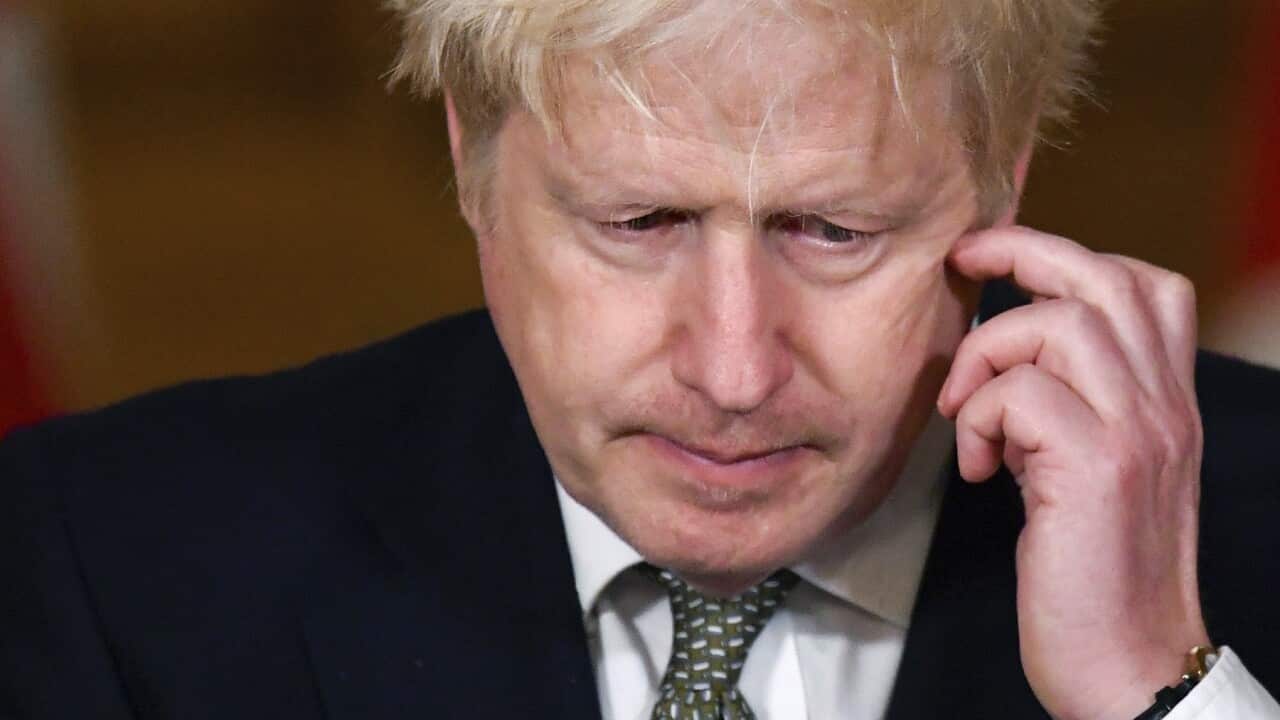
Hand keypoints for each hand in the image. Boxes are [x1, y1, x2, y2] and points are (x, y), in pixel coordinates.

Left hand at [937, 227, 1210, 719]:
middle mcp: (1165, 406)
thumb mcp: (1096, 472)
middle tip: (963, 263)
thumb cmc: (1095, 574)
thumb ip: (1070, 408)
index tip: (998, 261)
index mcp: (1167, 403)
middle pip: (1102, 278)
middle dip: (1020, 252)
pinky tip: (976, 469)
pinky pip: (1018, 395)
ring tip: (966, 416)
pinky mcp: (1097, 469)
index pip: (1146, 286)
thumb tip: (1002, 362)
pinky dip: (976, 420)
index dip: (1067, 254)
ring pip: (1055, 325)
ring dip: (986, 358)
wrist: (1130, 665)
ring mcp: (1138, 432)